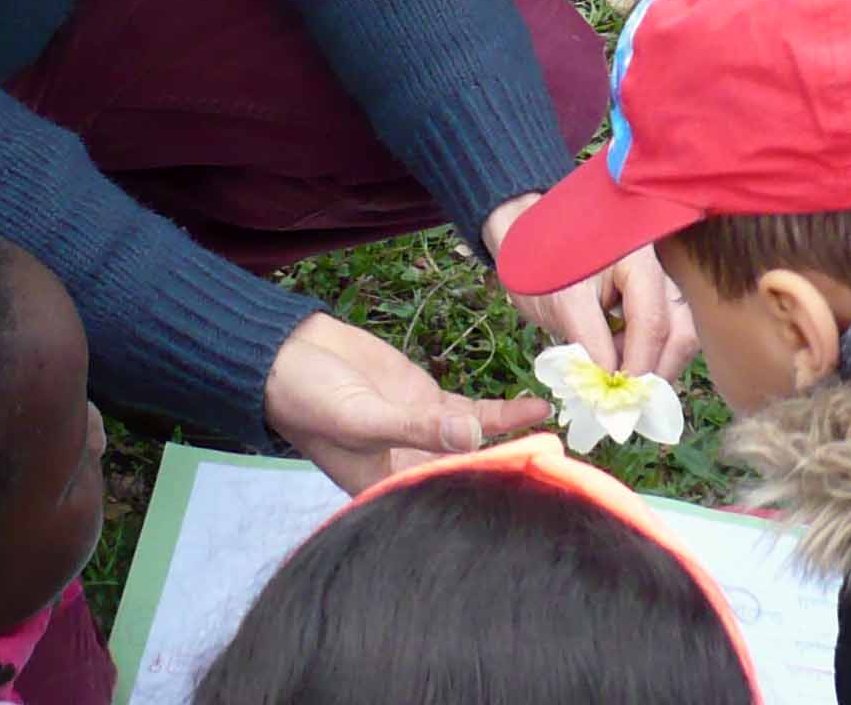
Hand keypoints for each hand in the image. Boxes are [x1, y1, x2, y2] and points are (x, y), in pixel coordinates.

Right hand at [263, 313, 548, 494]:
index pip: (446, 498)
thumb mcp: (361, 416)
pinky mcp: (429, 400)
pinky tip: (535, 408)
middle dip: (511, 470)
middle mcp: (410, 466)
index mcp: (388, 486)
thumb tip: (471, 435)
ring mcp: (424, 431)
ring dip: (515, 437)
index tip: (529, 493)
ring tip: (559, 435)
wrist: (288, 352)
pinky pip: (473, 411)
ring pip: (479, 441)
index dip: (485, 497)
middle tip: (562, 468)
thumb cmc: (308, 398)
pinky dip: (502, 411)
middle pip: (471, 474)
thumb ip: (418, 426)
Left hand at [483, 196, 698, 381]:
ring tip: (614, 386)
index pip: (652, 320)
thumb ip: (589, 343)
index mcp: (638, 258)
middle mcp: (659, 271)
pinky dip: (641, 359)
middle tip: (627, 403)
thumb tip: (611, 387)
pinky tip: (615, 372)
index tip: (622, 400)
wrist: (527, 241)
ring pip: (676, 337)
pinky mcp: (648, 304)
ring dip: (650, 368)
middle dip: (656, 371)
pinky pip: (659, 337)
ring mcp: (657, 288)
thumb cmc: (541, 262)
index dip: (640, 365)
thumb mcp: (561, 303)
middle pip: (679, 330)